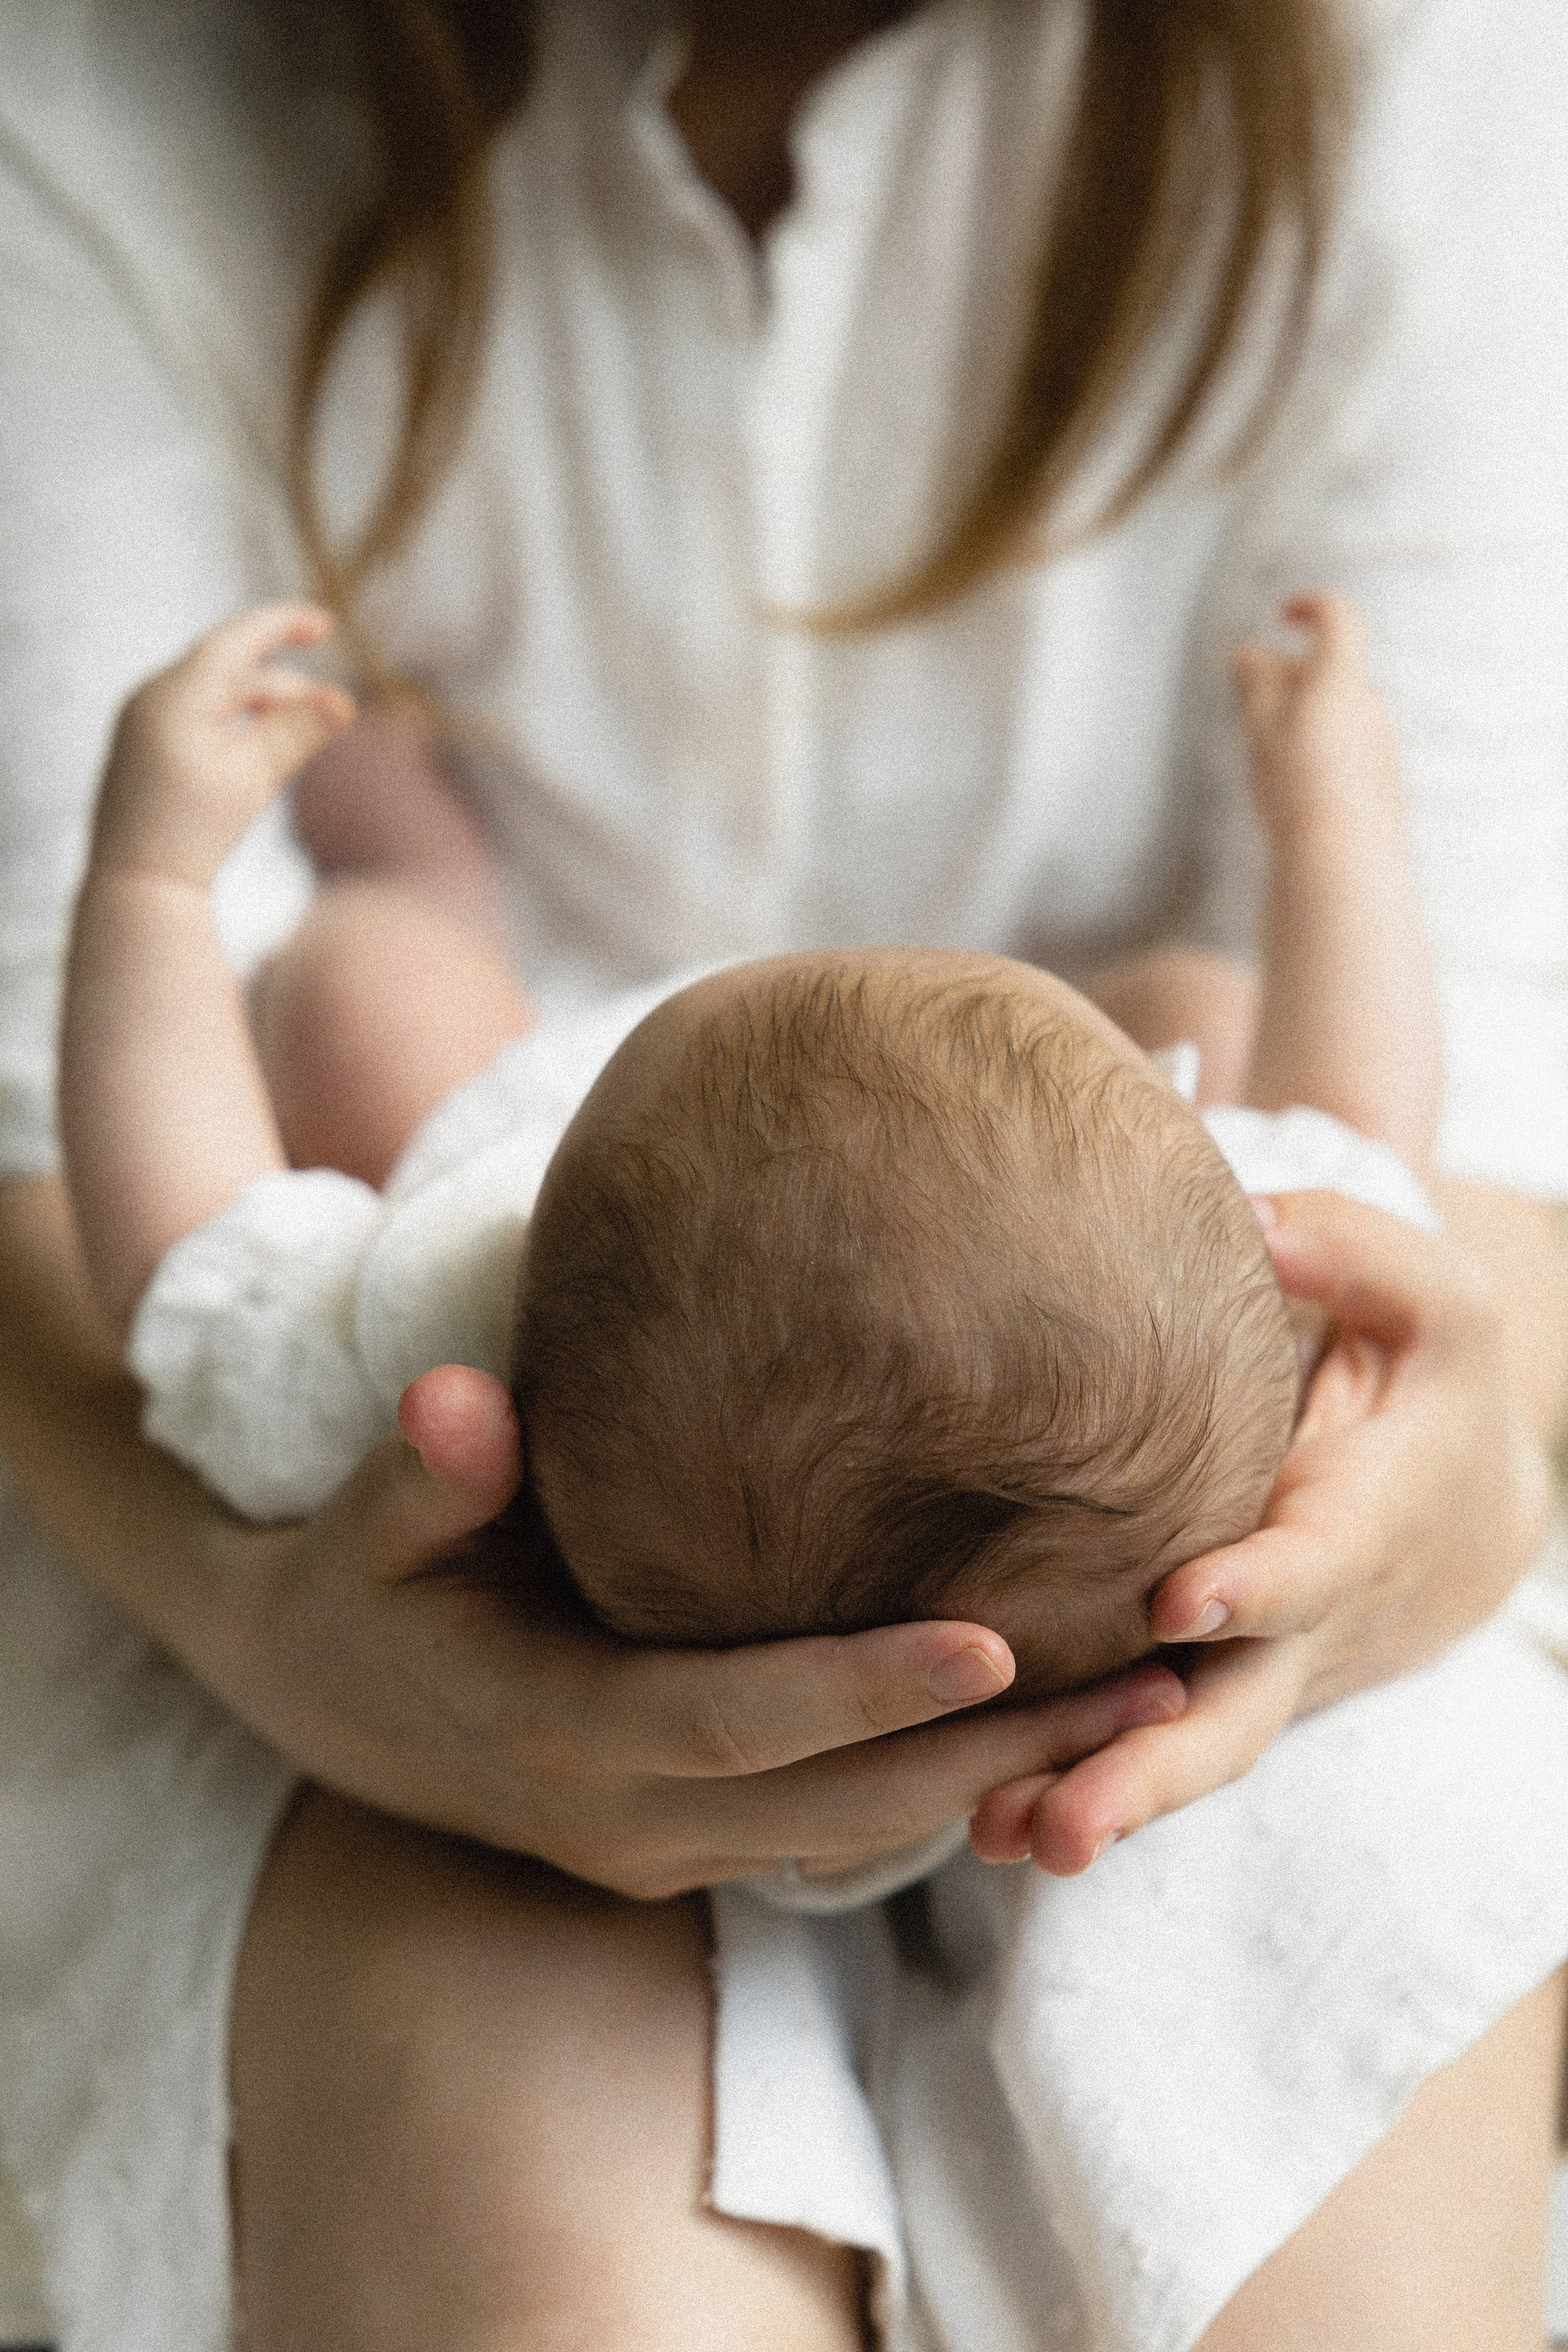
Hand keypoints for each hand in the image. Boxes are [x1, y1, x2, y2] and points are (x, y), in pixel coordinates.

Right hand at [1, 1180, 1184, 1898]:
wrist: (316, 1695)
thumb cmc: (357, 1581)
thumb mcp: (366, 1520)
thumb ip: (425, 1471)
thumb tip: (459, 1403)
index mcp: (561, 1732)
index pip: (741, 1719)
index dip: (867, 1688)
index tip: (1001, 1634)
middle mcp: (625, 1818)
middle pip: (845, 1806)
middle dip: (1004, 1754)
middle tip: (1161, 1682)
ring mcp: (658, 1851)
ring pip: (860, 1837)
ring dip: (1002, 1779)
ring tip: (1152, 1703)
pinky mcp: (685, 1847)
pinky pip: (835, 1831)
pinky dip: (943, 1788)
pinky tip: (1048, 1723)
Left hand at [93, 603, 354, 887]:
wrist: (136, 885)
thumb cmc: (192, 834)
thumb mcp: (255, 778)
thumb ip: (299, 732)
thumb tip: (344, 700)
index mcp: (175, 694)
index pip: (237, 638)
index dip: (284, 624)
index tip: (326, 624)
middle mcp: (151, 694)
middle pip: (231, 667)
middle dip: (285, 685)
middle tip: (332, 714)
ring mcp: (143, 716)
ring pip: (218, 691)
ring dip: (264, 705)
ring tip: (302, 736)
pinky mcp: (145, 740)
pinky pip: (199, 712)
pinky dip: (237, 720)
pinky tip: (262, 746)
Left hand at [970, 1191, 1550, 1874]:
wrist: (1463, 1504)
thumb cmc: (1424, 1379)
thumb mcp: (1429, 1300)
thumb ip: (1353, 1254)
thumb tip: (1254, 1226)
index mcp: (1356, 1526)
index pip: (1306, 1567)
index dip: (1251, 1587)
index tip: (1178, 1601)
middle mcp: (1300, 1627)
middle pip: (1228, 1718)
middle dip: (1148, 1774)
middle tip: (1060, 1826)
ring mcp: (1248, 1672)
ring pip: (1176, 1755)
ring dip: (1091, 1802)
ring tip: (990, 1836)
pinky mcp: (1198, 1683)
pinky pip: (1139, 1744)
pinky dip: (1068, 1781)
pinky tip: (973, 1817)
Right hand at [1232, 592, 1402, 837]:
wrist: (1342, 852)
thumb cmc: (1297, 786)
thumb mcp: (1262, 728)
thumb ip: (1257, 684)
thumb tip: (1249, 651)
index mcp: (1340, 679)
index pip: (1337, 617)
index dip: (1310, 606)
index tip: (1284, 613)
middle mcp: (1369, 702)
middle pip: (1332, 667)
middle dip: (1292, 672)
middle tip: (1254, 696)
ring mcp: (1380, 738)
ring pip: (1339, 707)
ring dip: (1305, 711)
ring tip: (1270, 748)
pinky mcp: (1382, 772)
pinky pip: (1349, 741)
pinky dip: (1322, 742)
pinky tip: (1297, 780)